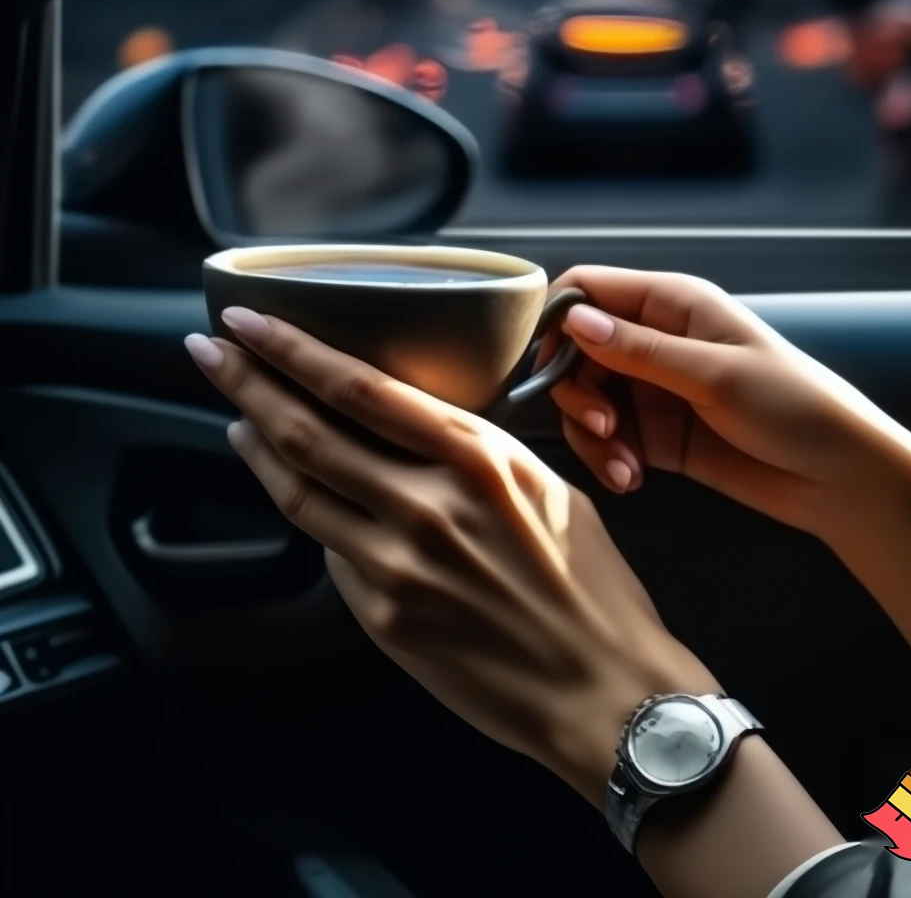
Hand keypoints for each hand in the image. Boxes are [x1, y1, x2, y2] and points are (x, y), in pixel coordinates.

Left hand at [185, 310, 717, 806]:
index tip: (249, 321)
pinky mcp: (383, 617)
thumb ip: (471, 455)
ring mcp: (396, 566)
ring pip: (299, 492)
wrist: (602, 688)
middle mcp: (427, 505)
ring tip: (237, 419)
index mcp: (477, 459)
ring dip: (257, 449)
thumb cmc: (591, 587)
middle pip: (306, 431)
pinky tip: (303, 500)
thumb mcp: (546, 487)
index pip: (358, 388)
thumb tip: (406, 438)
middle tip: (208, 352)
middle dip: (246, 383)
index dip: (292, 350)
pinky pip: (330, 557)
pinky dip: (312, 518)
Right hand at [544, 266, 910, 540]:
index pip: (589, 290)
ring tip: (623, 466)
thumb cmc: (795, 407)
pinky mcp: (655, 434)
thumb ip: (639, 350)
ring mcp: (653, 389)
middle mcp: (655, 342)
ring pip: (586, 401)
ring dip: (592, 435)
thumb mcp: (714, 374)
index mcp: (672, 305)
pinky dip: (608, 459)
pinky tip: (632, 479)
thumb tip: (574, 320)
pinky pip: (607, 440)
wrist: (838, 477)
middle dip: (577, 392)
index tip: (552, 366)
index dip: (559, 322)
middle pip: (576, 352)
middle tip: (601, 426)